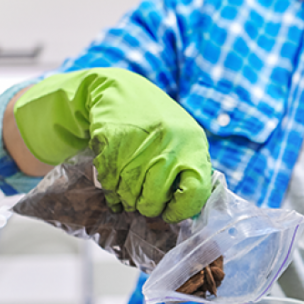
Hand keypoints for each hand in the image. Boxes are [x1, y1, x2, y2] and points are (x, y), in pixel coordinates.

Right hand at [12, 68, 211, 221]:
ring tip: (128, 194)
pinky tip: (114, 185)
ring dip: (127, 199)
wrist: (121, 91)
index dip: (182, 209)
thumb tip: (188, 210)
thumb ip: (189, 169)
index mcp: (193, 144)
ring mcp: (139, 141)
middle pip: (155, 198)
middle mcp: (168, 142)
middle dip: (148, 207)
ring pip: (129, 192)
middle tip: (145, 205)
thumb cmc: (159, 123)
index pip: (195, 191)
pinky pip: (109, 181)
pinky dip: (110, 189)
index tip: (170, 213)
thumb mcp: (184, 139)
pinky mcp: (111, 140)